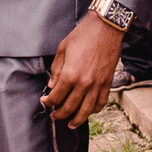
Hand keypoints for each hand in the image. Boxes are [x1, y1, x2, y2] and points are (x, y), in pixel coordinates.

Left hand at [40, 12, 123, 128]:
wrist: (105, 28)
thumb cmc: (83, 35)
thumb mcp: (63, 49)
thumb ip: (56, 69)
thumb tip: (52, 85)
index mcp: (70, 74)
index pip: (56, 96)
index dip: (48, 102)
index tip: (44, 101)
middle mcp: (84, 83)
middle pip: (70, 107)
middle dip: (59, 114)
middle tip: (54, 116)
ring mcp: (97, 85)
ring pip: (86, 110)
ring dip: (77, 120)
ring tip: (70, 123)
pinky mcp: (107, 83)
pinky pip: (101, 103)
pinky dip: (94, 110)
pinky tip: (89, 112)